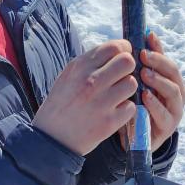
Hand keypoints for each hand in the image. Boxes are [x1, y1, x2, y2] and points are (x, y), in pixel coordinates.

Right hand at [35, 39, 135, 156]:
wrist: (52, 138)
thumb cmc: (62, 104)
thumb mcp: (69, 76)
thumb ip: (91, 63)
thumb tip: (118, 51)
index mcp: (80, 67)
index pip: (114, 47)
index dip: (124, 50)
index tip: (122, 57)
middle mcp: (91, 81)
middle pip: (128, 62)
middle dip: (128, 69)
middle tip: (121, 77)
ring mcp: (101, 102)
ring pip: (132, 83)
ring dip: (127, 89)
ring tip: (115, 96)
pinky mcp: (109, 122)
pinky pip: (130, 107)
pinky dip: (125, 110)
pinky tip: (113, 112)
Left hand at [117, 32, 184, 151]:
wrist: (136, 138)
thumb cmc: (139, 106)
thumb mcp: (140, 84)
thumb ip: (145, 63)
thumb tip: (146, 33)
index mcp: (172, 81)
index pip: (168, 61)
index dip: (159, 49)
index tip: (147, 38)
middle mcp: (178, 94)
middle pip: (174, 73)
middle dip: (159, 62)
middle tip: (143, 55)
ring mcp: (175, 110)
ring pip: (174, 91)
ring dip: (159, 81)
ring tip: (144, 74)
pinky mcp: (168, 127)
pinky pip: (164, 114)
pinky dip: (155, 104)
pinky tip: (145, 96)